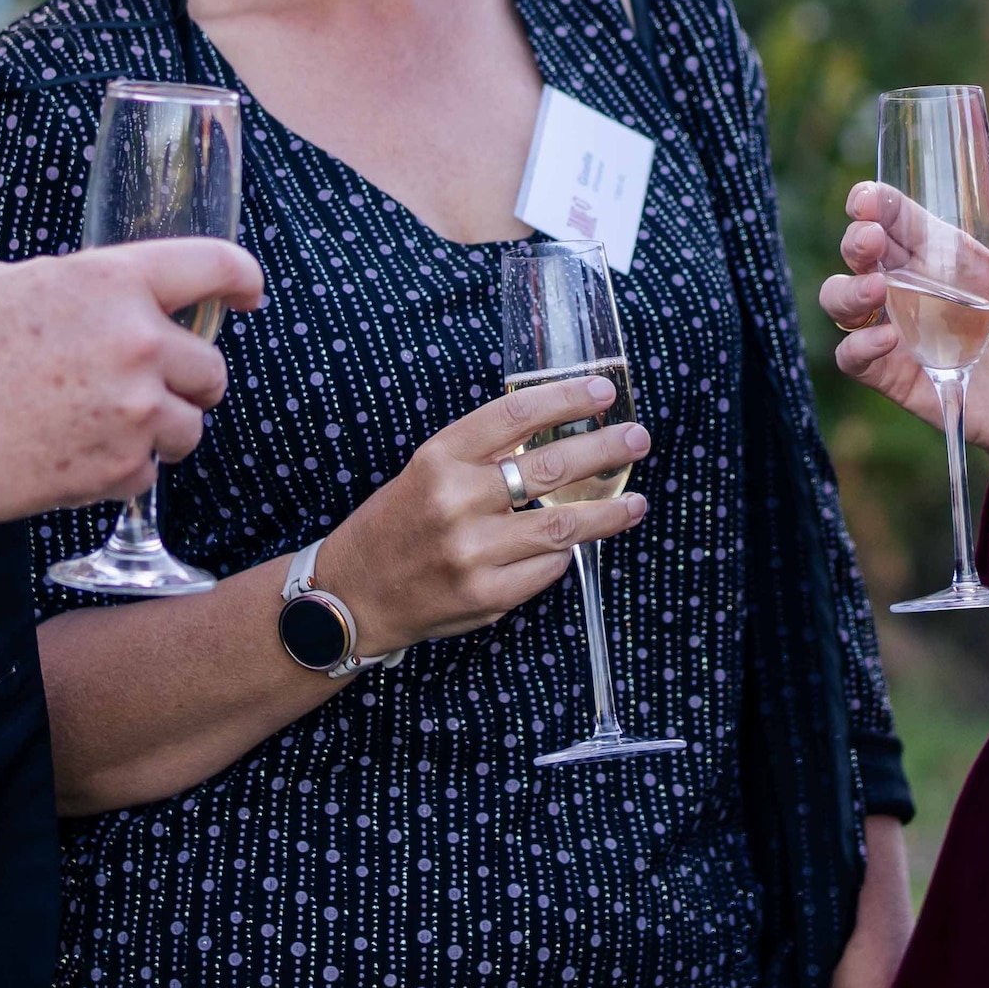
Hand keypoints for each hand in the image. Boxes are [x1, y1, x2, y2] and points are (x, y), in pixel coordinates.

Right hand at [0, 238, 261, 541]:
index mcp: (111, 281)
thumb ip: (77, 286)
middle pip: (212, 367)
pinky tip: (68, 457)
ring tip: (95, 428)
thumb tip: (104, 296)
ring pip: (190, 426)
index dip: (241, 278)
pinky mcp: (122, 468)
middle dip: (184, 382)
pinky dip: (120, 471)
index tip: (249, 292)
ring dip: (158, 431)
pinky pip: (149, 472)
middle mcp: (138, 341)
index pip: (213, 266)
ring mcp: (136, 409)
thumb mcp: (11, 284)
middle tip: (138, 390)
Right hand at [306, 374, 650, 656]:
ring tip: (638, 502)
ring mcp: (473, 551)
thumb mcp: (426, 472)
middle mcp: (455, 500)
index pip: (514, 416)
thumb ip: (482, 455)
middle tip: (638, 439)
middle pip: (551, 467)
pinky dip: (564, 555)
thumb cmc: (397, 525)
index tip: (603, 392)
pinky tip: (574, 547)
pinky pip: (548, 568)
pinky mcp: (487, 595)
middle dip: (606, 449)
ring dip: (609, 512)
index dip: (566, 399)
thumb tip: (557, 434)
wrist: (351, 595)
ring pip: (563, 525)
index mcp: (438, 458)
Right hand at [820, 185, 988, 546]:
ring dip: (846, 291)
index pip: (896, 220)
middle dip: (856, 241)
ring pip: (842, 302)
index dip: (874, 204)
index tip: (867, 199)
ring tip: (875, 289)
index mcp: (943, 257)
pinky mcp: (897, 376)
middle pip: (861, 255)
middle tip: (871, 240)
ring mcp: (900, 332)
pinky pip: (854, 359)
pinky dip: (858, 347)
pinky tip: (885, 340)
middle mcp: (913, 289)